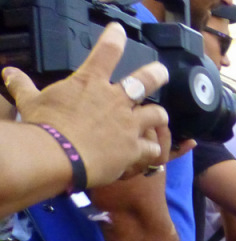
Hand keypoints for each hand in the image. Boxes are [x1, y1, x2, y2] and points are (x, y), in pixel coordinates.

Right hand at [4, 23, 169, 189]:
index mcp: (90, 83)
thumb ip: (23, 85)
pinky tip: (150, 151)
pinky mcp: (135, 148)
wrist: (59, 156)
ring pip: (157, 114)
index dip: (115, 38)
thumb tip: (8, 72)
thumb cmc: (45, 126)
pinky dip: (152, 149)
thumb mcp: (30, 101)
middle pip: (145, 81)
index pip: (106, 52)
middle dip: (156, 74)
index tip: (120, 30)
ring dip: (159, 115)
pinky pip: (153, 147)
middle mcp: (115, 100)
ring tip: (159, 116)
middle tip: (162, 72)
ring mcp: (128, 124)